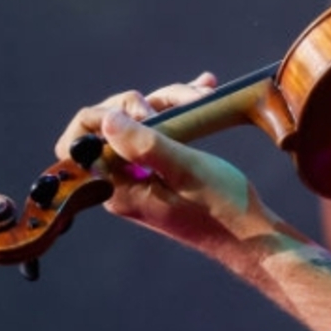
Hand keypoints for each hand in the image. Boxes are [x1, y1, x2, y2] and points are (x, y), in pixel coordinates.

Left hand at [53, 73, 280, 257]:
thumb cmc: (222, 207)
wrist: (251, 237)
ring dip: (169, 102)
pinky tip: (202, 94)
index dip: (101, 117)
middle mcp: (123, 183)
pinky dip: (178, 112)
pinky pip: (159, 135)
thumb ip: (145, 145)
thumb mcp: (185, 169)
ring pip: (139, 125)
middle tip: (182, 102)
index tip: (144, 113)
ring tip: (203, 92)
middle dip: (143, 104)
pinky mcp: (162, 173)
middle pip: (109, 128)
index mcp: (119, 189)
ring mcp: (142, 177)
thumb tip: (106, 120)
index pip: (79, 145)